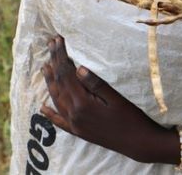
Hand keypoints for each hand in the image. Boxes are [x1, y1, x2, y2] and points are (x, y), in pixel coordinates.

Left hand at [40, 35, 165, 161]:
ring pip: (56, 100)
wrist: (138, 142)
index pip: (67, 75)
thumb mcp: (116, 98)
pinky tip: (43, 108)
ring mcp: (75, 124)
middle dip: (54, 63)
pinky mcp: (78, 132)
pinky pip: (59, 121)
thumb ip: (96, 84)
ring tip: (44, 67)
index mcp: (83, 103)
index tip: (58, 40)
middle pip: (59, 84)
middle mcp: (74, 114)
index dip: (61, 56)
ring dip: (49, 83)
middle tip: (50, 44)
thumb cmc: (131, 117)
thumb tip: (79, 68)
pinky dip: (50, 114)